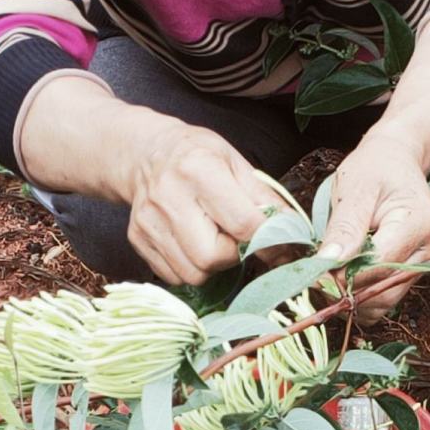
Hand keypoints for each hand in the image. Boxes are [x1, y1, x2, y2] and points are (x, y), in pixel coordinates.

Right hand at [123, 114, 281, 284]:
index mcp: (198, 169)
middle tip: (236, 239)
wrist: (144, 153)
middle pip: (212, 256)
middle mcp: (169, 197)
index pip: (242, 223)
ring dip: (214, 265)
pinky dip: (192, 268)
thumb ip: (264, 198)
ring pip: (193, 273)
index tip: (281, 246)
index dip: (268, 241)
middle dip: (234, 256)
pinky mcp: (137, 240)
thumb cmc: (196, 155)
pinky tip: (193, 244)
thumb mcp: (235, 162)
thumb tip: (292, 232)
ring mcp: (149, 222)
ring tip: (214, 239)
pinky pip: (174, 276)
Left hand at [322, 128, 429, 322]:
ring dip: (353, 296)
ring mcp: (424, 263)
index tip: (314, 272)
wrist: (395, 162)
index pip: (378, 266)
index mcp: (419, 224)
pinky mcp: (413, 272)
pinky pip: (385, 297)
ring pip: (384, 300)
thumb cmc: (375, 168)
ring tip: (329, 273)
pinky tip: (344, 277)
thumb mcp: (354, 189)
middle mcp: (429, 250)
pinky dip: (361, 295)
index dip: (343, 275)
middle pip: (384, 290)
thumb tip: (327, 263)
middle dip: (347, 290)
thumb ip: (344, 228)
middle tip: (316, 276)